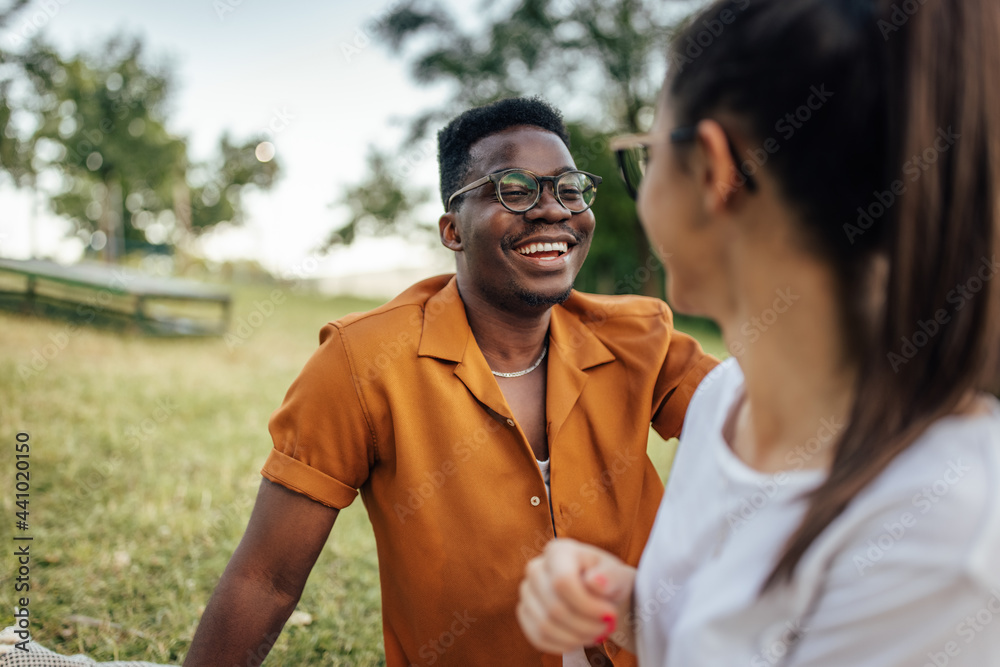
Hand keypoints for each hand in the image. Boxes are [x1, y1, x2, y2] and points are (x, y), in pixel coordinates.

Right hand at [517, 538, 636, 653]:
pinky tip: (580, 639)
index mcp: (558, 551)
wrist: (599, 593)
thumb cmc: (608, 580)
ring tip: (595, 633)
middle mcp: (536, 568)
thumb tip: (595, 582)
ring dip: (576, 637)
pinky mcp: (525, 613)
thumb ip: (610, 576)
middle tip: (606, 627)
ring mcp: (527, 592)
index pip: (563, 582)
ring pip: (545, 625)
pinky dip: (562, 644)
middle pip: (554, 607)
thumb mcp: (618, 574)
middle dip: (585, 625)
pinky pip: (538, 637)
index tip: (609, 614)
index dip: (586, 605)